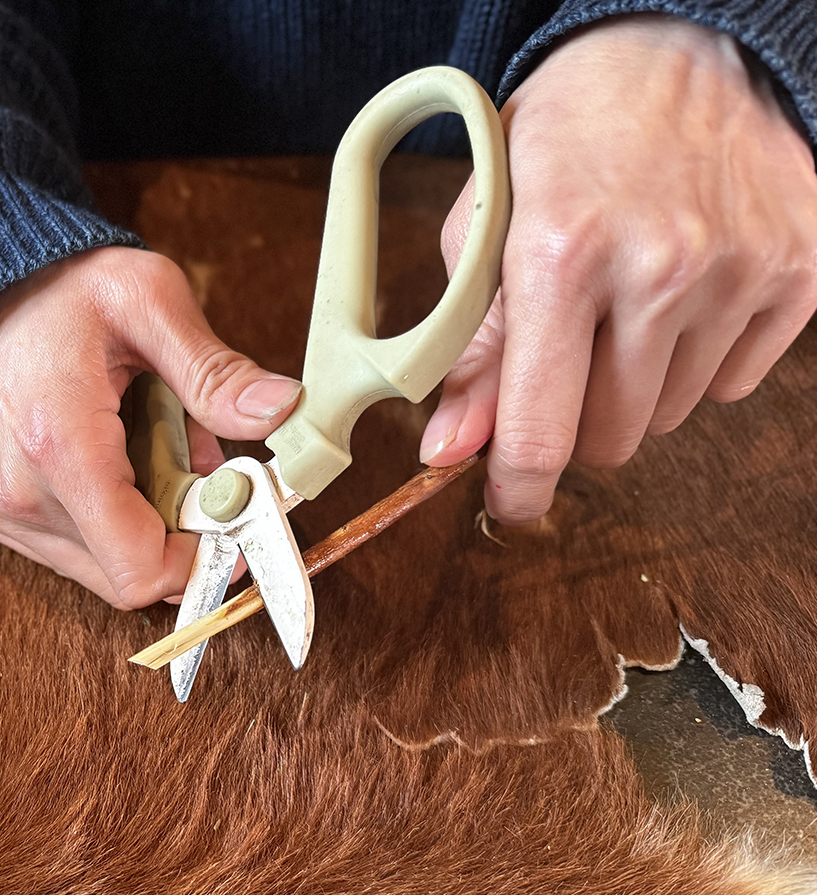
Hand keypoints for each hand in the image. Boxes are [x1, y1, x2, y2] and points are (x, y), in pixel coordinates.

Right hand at [0, 247, 303, 607]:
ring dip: (142, 525)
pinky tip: (110, 459)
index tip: (233, 524)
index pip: (139, 567)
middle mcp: (16, 491)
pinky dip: (106, 517)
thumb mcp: (152, 302)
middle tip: (194, 467)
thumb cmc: (63, 286)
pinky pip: (67, 549)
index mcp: (59, 443)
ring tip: (146, 449)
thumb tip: (280, 412)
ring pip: (99, 567)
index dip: (200, 561)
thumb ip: (214, 371)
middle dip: (176, 534)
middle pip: (126, 574)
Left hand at [421, 15, 816, 520]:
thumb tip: (451, 450)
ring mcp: (739, 271)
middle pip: (610, 438)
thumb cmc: (567, 138)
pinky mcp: (799, 272)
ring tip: (622, 309)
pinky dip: (699, 362)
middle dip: (574, 423)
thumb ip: (469, 350)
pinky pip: (735, 383)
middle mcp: (659, 268)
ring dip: (635, 390)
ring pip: (670, 417)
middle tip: (563, 366)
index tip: (510, 507)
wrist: (680, 49)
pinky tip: (682, 298)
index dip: (518, 488)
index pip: (540, 427)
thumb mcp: (488, 230)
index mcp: (560, 255)